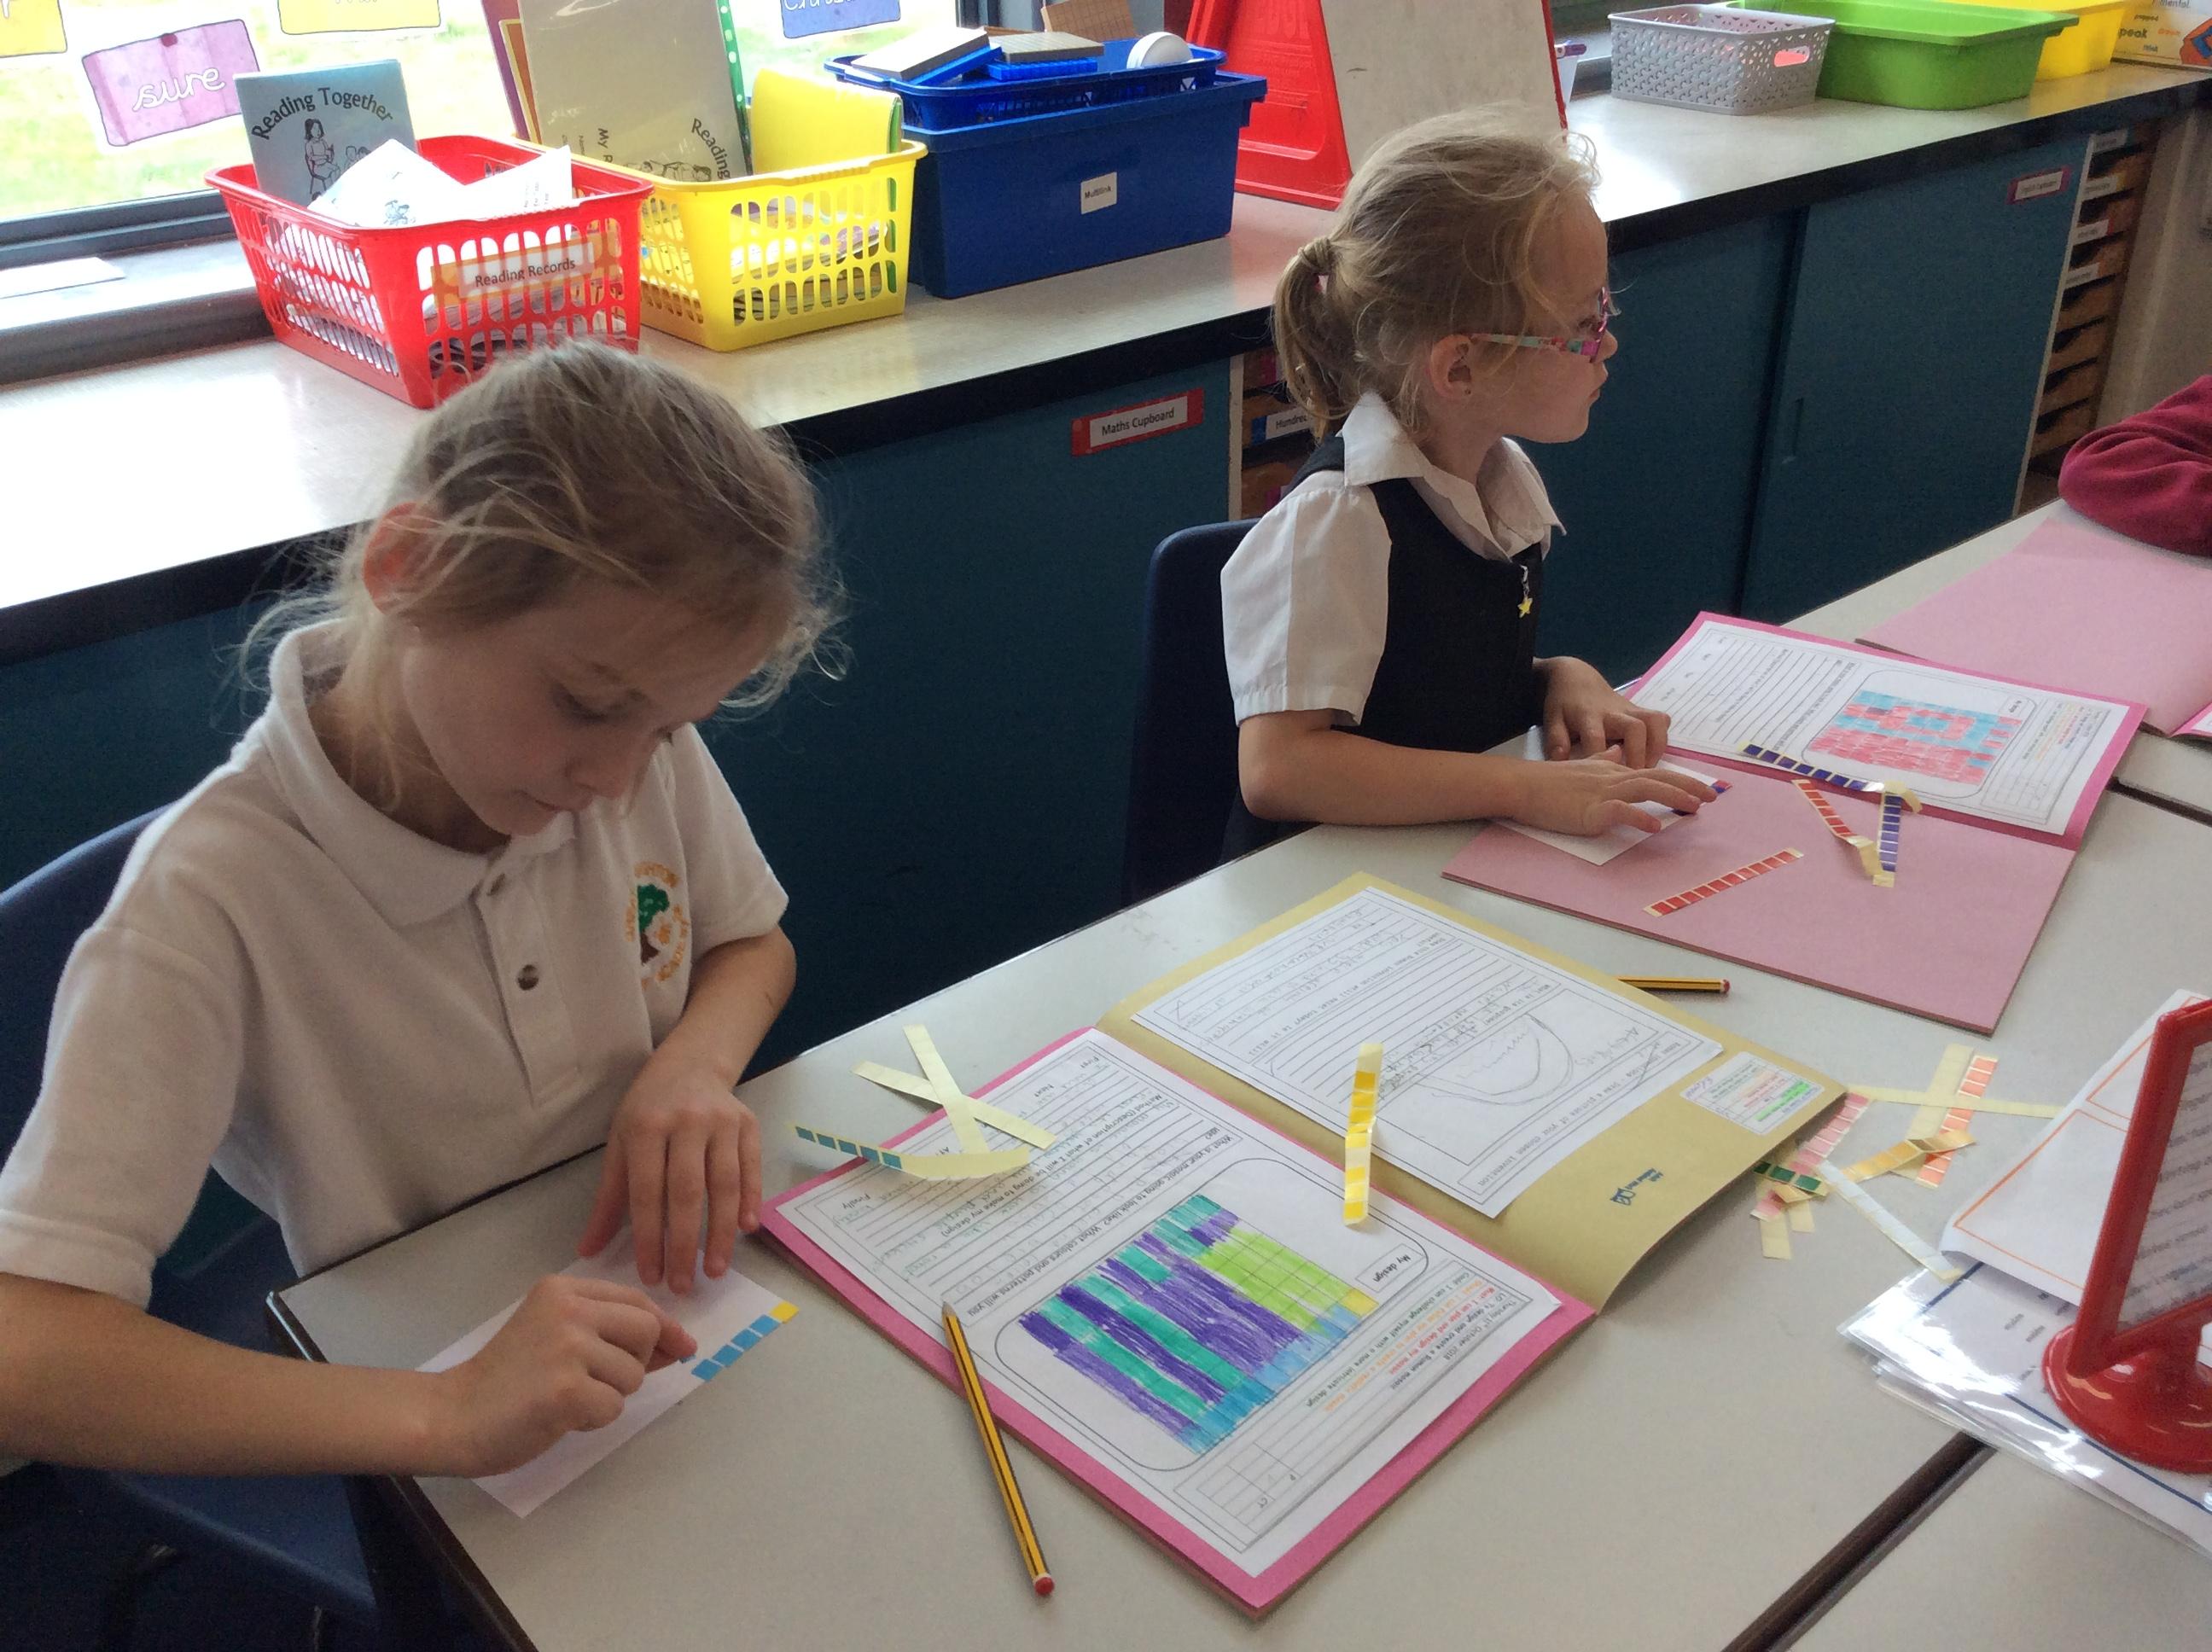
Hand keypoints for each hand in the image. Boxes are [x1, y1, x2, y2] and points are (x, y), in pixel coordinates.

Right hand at [431, 1274, 694, 1477]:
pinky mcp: (567, 1388)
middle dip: (637, 1363)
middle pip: (646, 1331)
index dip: (665, 1327)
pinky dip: (593, 1420)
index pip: (637, 1300)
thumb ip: (612, 1334)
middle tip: (597, 1381)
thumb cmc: (507, 1380)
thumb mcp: (556, 1337)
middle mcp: (568, 1309)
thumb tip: (679, 1344)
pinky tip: (558, 1416)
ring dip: (609, 1396)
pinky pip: (613, 1407)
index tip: (681, 1346)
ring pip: (633, 1375)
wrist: (454, 1415)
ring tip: (567, 1397)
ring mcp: (567, 1347)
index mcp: (563, 1289)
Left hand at [578, 1047, 762, 1293]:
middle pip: (687, 1192)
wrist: (690, 1064)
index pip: (647, 1193)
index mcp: (645, 1127)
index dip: (649, 1237)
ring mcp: (721, 1122)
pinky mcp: (748, 1124)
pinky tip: (746, 1230)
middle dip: (685, 1243)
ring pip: (724, 1184)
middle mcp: (685, 1122)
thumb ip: (608, 1200)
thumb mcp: (620, 1145)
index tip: (651, 1276)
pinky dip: (750, 1200)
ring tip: (716, 1270)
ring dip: (721, 1232)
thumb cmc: (648, 1110)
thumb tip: (588, 1251)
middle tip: (683, 1285)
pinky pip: (751, 1169)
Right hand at [1513, 758, 1717, 837]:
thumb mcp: (1581, 765)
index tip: (1703, 789)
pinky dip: (1639, 818)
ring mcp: (1602, 793)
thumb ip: (1601, 760)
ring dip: (1673, 797)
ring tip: (1695, 808)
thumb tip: (1615, 751)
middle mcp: (1612, 779)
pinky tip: (1655, 827)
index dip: (1681, 779)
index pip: (1654, 771)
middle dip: (1688, 786)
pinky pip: (1619, 812)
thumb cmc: (1548, 781)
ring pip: (1645, 789)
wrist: (1522, 785)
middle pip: (1658, 777)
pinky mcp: (1589, 810)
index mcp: (1613, 771)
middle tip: (1713, 797)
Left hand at [1541, 658, 1670, 768]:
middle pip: (1635, 728)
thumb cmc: (1564, 705)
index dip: (1600, 758)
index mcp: (1588, 715)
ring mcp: (1630, 710)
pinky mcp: (1640, 711)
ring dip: (1655, 747)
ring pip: (1654, 722)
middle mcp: (1613, 712)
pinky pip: (1660, 720)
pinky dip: (1661, 738)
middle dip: (1637, 754)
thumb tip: (1561, 760)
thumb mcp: (1552, 720)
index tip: (1601, 777)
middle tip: (1632, 777)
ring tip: (1647, 769)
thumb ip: (1556, 740)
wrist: (1577, 679)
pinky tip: (1652, 755)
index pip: (1596, 737)